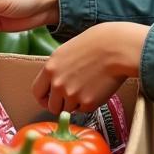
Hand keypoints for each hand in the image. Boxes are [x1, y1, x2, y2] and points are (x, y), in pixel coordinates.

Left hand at [32, 23, 148, 113]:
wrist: (116, 48)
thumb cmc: (95, 44)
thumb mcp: (67, 52)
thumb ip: (57, 69)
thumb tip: (55, 83)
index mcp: (50, 68)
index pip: (37, 92)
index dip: (44, 98)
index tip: (49, 100)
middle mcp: (58, 84)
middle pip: (52, 106)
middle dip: (61, 105)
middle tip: (73, 97)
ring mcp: (72, 95)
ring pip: (68, 110)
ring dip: (76, 103)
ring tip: (88, 87)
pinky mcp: (87, 102)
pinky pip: (84, 109)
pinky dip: (89, 103)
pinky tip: (97, 88)